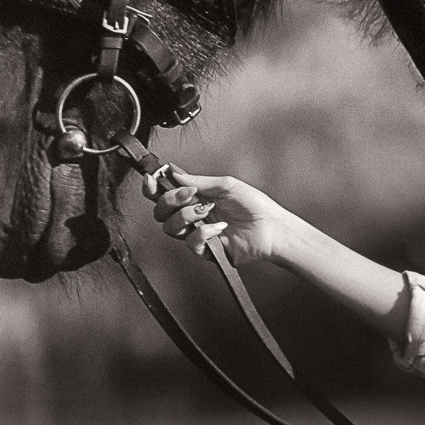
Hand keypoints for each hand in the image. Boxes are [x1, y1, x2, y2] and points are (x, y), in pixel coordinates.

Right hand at [145, 166, 293, 266]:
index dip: (153, 188)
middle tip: (189, 196)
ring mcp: (198, 233)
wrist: (272, 228)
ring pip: (171, 227)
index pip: (165, 193)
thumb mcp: (227, 185)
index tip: (152, 180)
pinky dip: (203, 232)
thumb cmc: (256, 206)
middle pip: (161, 212)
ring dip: (187, 216)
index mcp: (197, 197)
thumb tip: (174, 174)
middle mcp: (194, 215)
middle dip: (170, 201)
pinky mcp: (206, 250)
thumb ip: (198, 181)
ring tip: (207, 210)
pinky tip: (219, 227)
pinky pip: (190, 242)